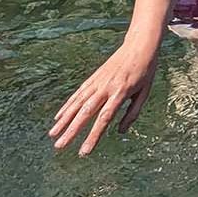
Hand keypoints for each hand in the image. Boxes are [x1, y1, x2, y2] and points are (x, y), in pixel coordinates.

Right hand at [48, 40, 157, 155]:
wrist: (139, 45)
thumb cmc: (145, 71)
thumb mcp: (145, 93)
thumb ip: (132, 113)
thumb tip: (120, 132)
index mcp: (121, 93)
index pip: (104, 118)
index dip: (93, 136)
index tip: (84, 151)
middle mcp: (106, 87)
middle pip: (85, 112)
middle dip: (71, 131)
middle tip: (59, 146)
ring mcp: (98, 82)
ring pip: (77, 103)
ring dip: (64, 120)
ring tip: (52, 135)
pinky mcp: (93, 77)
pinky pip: (78, 93)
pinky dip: (67, 105)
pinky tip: (58, 117)